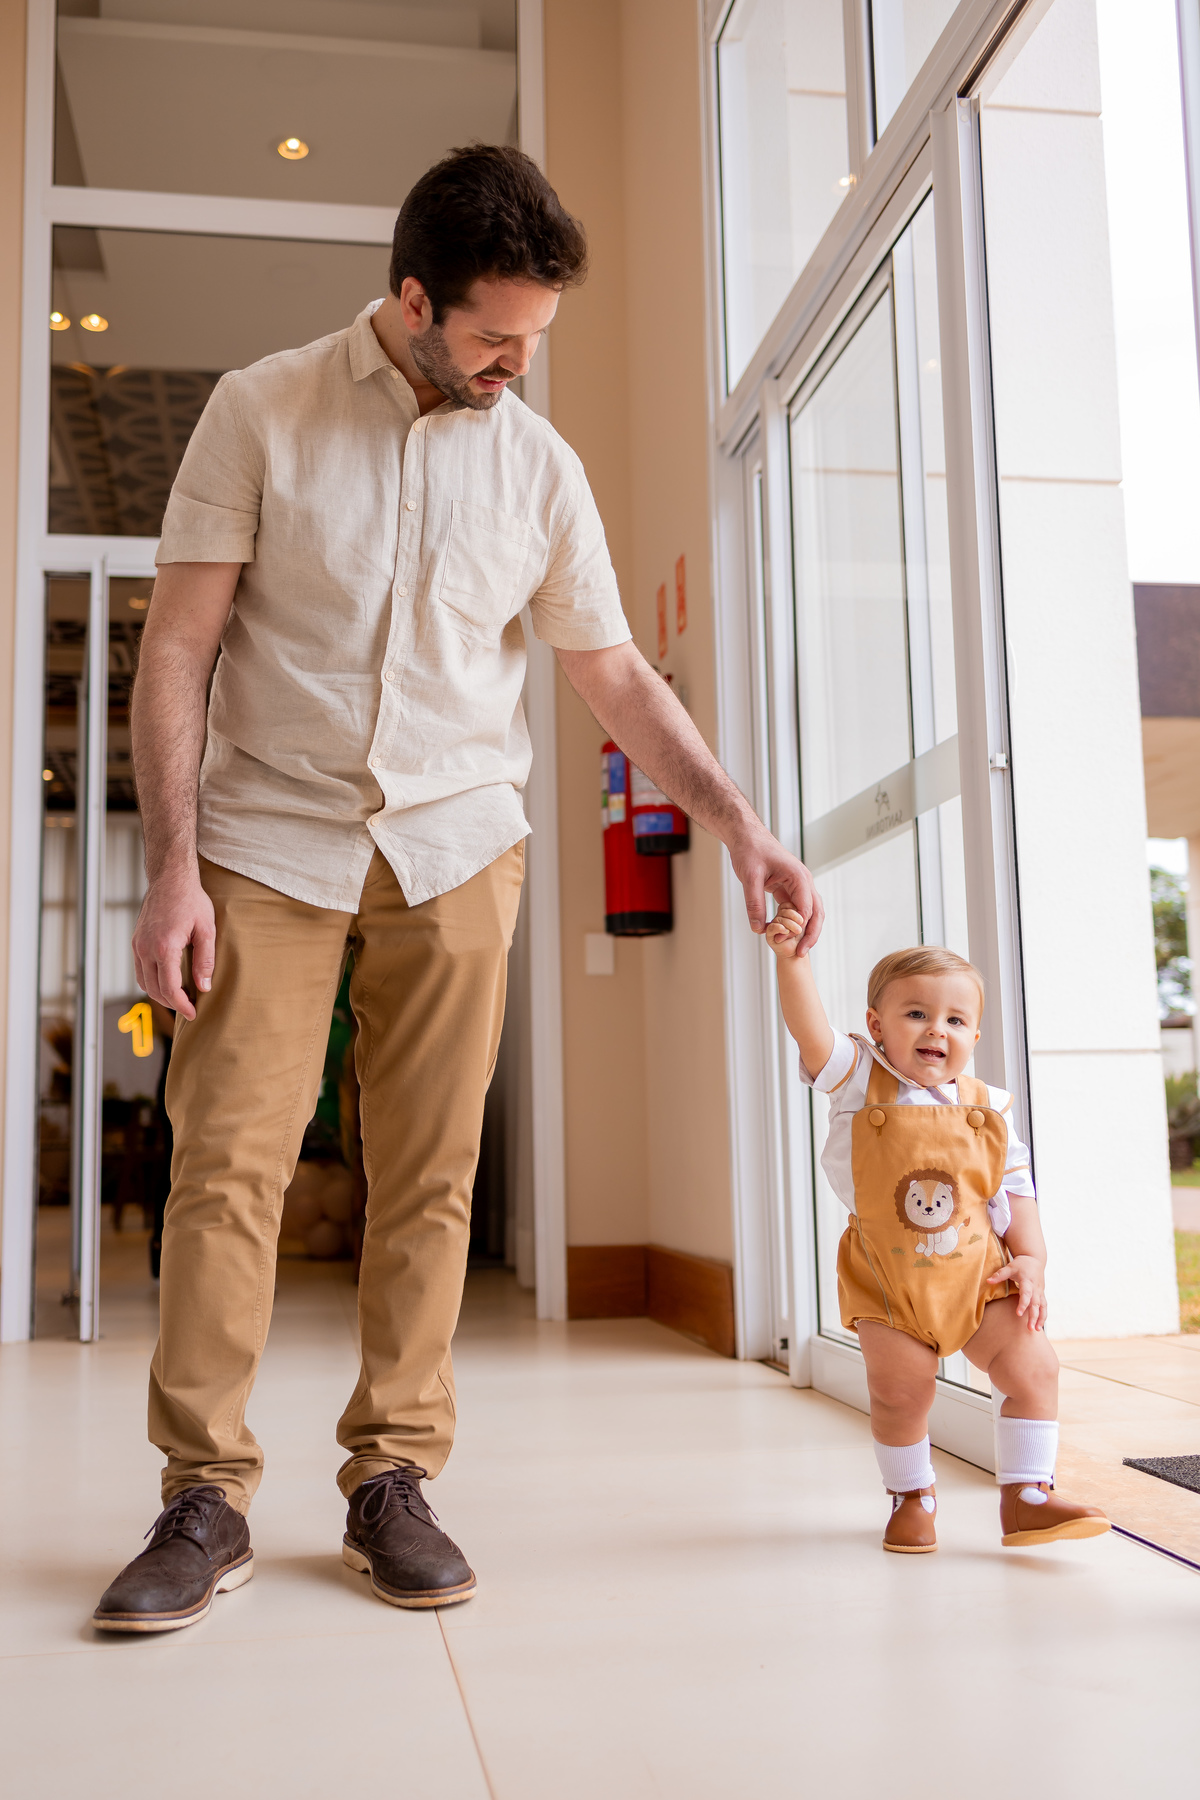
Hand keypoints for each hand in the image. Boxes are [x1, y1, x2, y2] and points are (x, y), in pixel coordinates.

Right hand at [132, 864, 215, 1021]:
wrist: (170, 879)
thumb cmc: (191, 901)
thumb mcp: (207, 930)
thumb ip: (205, 960)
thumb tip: (203, 986)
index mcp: (164, 947)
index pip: (169, 988)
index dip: (182, 1005)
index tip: (193, 1013)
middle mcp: (146, 948)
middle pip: (154, 990)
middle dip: (172, 1004)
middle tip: (189, 1009)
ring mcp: (138, 945)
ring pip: (143, 983)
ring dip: (160, 995)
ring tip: (179, 999)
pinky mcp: (136, 941)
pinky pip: (140, 970)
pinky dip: (151, 982)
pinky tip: (167, 982)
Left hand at [727, 823, 823, 951]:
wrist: (746, 835)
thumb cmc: (750, 849)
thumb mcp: (750, 877)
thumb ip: (754, 902)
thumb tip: (758, 929)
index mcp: (799, 877)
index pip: (806, 909)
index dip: (796, 928)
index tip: (782, 940)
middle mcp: (803, 882)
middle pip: (816, 913)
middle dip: (810, 934)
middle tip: (800, 953)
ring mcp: (798, 885)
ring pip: (809, 912)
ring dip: (804, 930)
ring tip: (797, 949)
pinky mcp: (788, 888)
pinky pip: (796, 908)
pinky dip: (793, 922)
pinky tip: (785, 934)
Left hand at [988, 1254, 1047, 1331]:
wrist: (1034, 1259)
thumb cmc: (1021, 1264)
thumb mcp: (1010, 1267)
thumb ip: (999, 1275)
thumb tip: (988, 1281)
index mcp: (1028, 1281)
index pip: (1026, 1294)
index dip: (1023, 1304)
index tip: (1018, 1314)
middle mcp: (1036, 1288)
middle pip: (1036, 1304)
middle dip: (1034, 1316)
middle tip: (1030, 1328)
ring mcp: (1040, 1292)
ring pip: (1042, 1307)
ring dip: (1040, 1318)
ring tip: (1036, 1330)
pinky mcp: (1042, 1294)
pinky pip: (1044, 1306)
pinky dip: (1043, 1316)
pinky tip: (1039, 1325)